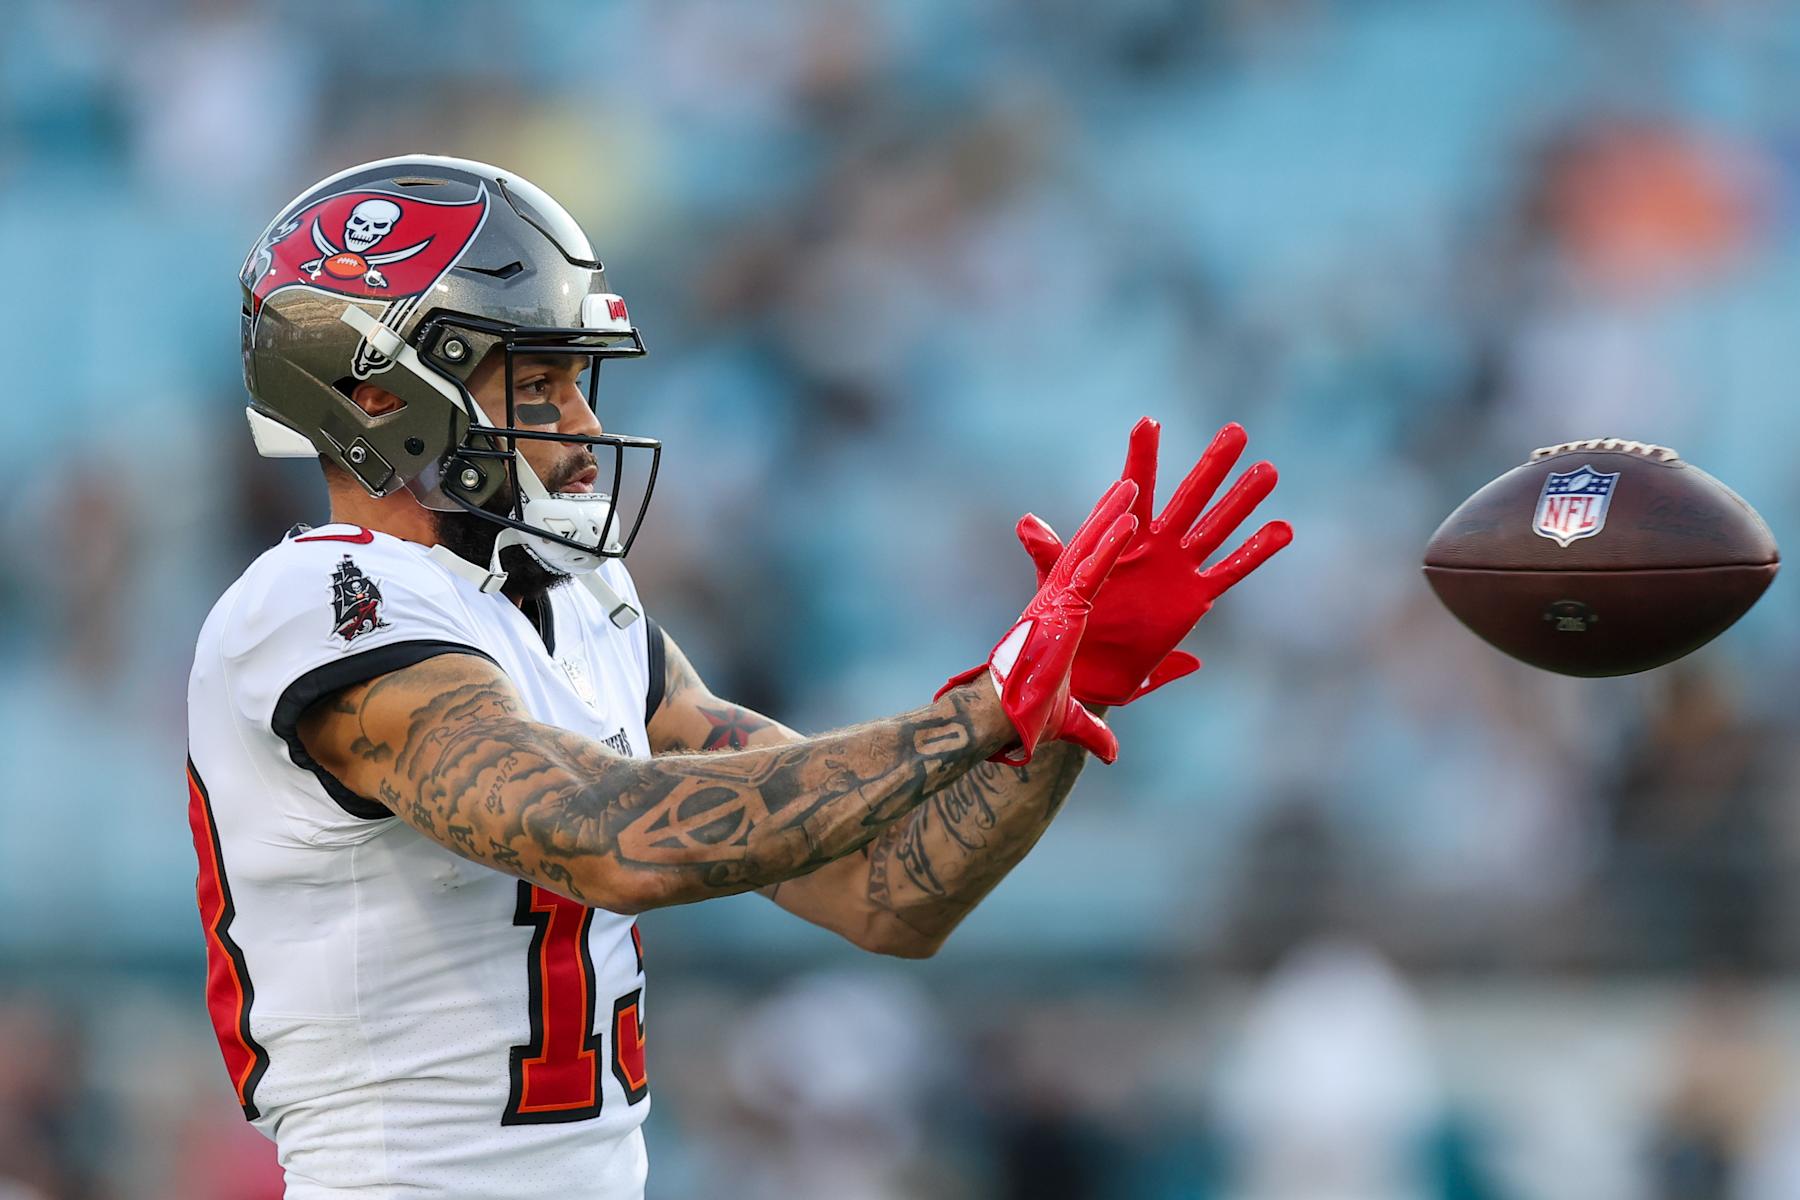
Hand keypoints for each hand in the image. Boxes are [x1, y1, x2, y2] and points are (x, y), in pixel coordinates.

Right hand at [941, 479, 1137, 765]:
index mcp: (1060, 621)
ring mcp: (1059, 602)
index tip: (1113, 526)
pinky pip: (1091, 568)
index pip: (1084, 577)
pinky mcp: (1062, 607)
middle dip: (1105, 519)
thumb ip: (1095, 732)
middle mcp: (1057, 604)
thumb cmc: (1027, 717)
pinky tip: (1129, 519)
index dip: (1099, 550)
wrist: (1004, 718)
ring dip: (1110, 517)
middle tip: (1124, 486)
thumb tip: (1113, 754)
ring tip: (1130, 485)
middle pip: (1086, 551)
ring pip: (1089, 550)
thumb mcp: (1074, 719)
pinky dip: (1109, 543)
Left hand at [1017, 418, 1291, 705]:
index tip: (1148, 422)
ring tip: (1269, 471)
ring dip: (1242, 500)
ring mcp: (1180, 567)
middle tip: (1235, 431)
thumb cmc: (1071, 616)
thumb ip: (1049, 551)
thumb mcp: (1059, 581)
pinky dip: (1256, 551)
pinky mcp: (1196, 596)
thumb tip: (1026, 522)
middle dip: (1212, 466)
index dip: (1141, 457)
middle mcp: (1157, 543)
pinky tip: (1283, 529)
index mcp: (1124, 534)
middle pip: (1190, 497)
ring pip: (1217, 527)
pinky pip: (1230, 570)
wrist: (1090, 663)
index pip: (1135, 487)